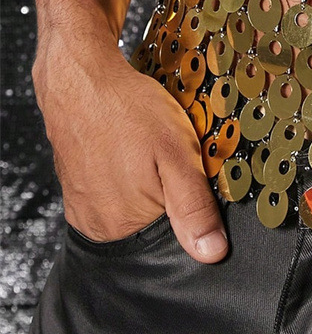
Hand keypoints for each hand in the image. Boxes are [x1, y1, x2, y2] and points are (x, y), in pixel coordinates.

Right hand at [33, 39, 228, 262]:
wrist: (81, 79)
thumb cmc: (128, 110)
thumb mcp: (177, 153)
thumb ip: (194, 207)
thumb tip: (211, 253)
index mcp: (125, 226)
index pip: (174, 238)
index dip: (193, 208)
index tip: (194, 178)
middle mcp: (99, 227)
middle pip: (152, 223)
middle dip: (169, 195)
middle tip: (168, 157)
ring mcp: (84, 209)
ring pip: (133, 206)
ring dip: (148, 183)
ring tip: (147, 151)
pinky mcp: (77, 190)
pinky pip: (113, 193)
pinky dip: (127, 175)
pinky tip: (130, 150)